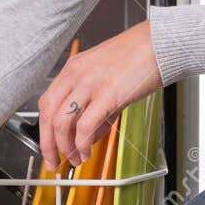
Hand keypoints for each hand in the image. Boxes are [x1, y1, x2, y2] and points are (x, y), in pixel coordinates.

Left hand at [37, 22, 161, 169]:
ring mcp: (91, 84)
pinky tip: (88, 151)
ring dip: (65, 148)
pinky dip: (82, 144)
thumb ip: (94, 108)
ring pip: (61, 122)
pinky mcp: (108, 94)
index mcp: (73, 68)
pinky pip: (85, 126)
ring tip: (75, 159)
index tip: (49, 146)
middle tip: (54, 162)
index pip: (46, 103)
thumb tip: (87, 136)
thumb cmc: (139, 56)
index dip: (44, 129)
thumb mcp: (106, 78)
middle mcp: (77, 74)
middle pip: (48, 115)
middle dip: (48, 145)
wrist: (160, 42)